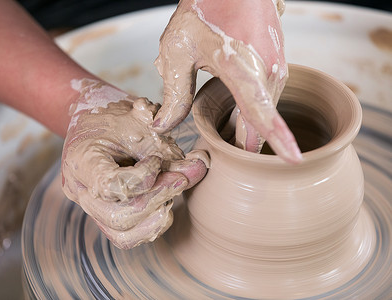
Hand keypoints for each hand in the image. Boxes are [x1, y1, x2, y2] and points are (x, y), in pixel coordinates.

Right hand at [61, 79, 206, 248]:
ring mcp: (90, 207)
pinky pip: (126, 237)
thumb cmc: (118, 118)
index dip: (144, 177)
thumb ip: (170, 148)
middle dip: (156, 199)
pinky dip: (152, 226)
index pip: (111, 186)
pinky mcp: (104, 216)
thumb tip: (202, 166)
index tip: (158, 159)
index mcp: (82, 161)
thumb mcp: (143, 125)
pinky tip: (166, 205)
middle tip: (180, 180)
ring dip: (156, 216)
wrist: (98, 122)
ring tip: (172, 191)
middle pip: (116, 217)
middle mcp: (80, 190)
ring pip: (122, 234)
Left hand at [153, 0, 301, 162]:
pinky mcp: (279, 67)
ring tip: (218, 123)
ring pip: (263, 114)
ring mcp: (277, 68)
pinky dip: (250, 111)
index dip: (278, 138)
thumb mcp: (178, 50)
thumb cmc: (204, 10)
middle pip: (260, 124)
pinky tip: (230, 107)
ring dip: (243, 126)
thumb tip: (164, 125)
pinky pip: (266, 100)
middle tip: (212, 145)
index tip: (294, 161)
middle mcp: (267, 70)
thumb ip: (174, 92)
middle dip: (240, 144)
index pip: (263, 111)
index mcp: (241, 67)